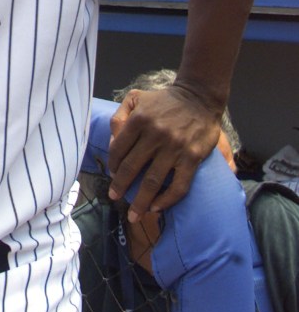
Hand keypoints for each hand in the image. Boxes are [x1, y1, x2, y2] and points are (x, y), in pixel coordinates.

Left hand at [107, 84, 221, 221]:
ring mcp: (174, 148)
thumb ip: (120, 116)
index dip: (112, 164)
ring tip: (133, 214)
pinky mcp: (192, 157)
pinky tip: (156, 207)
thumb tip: (112, 142)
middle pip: (131, 168)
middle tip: (114, 197)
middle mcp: (155, 134)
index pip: (118, 149)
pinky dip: (166, 200)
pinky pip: (178, 186)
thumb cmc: (164, 100)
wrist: (199, 97)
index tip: (113, 174)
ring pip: (152, 181)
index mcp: (139, 119)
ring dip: (140, 201)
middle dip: (120, 187)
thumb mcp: (136, 98)